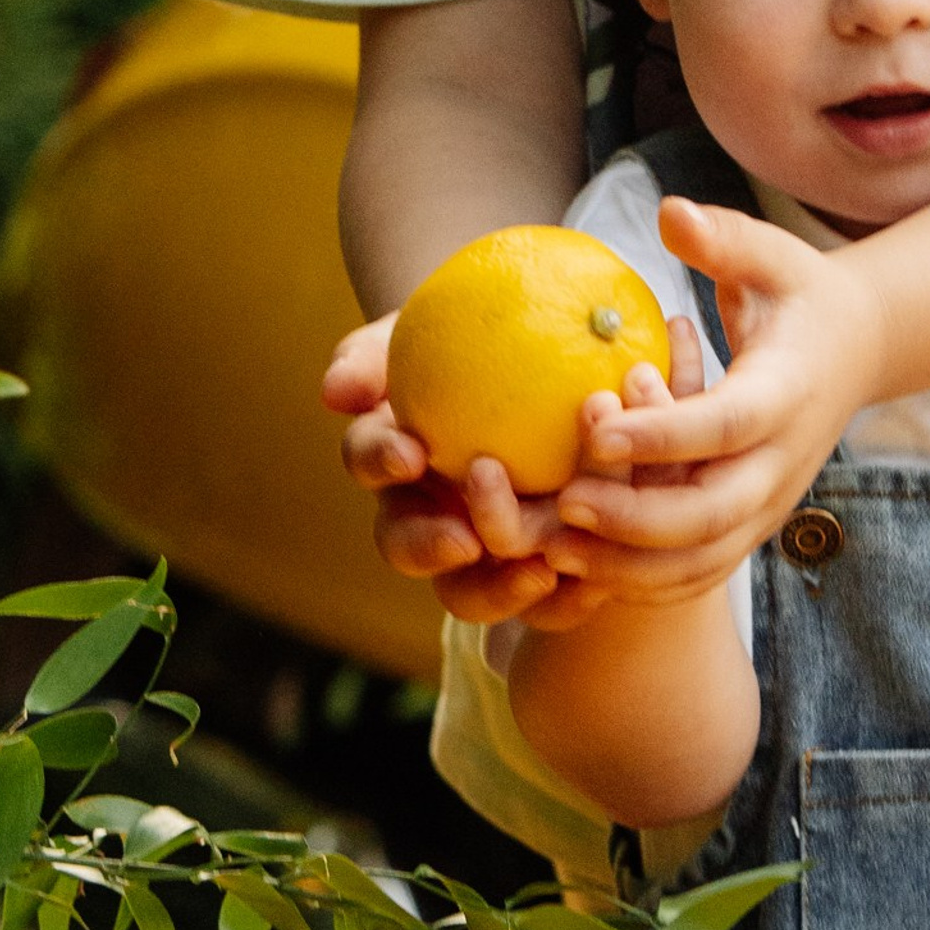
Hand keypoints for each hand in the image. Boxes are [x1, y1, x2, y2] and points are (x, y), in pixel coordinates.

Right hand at [323, 312, 585, 623]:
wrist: (546, 349)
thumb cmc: (474, 331)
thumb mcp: (426, 331)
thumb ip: (374, 357)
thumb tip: (336, 393)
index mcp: (392, 454)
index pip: (370, 458)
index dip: (382, 458)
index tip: (410, 452)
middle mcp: (424, 508)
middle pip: (405, 547)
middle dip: (428, 547)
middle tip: (465, 539)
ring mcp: (477, 545)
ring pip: (467, 589)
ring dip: (496, 589)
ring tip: (537, 571)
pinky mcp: (533, 565)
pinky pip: (539, 598)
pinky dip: (561, 597)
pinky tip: (593, 585)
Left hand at [552, 198, 880, 560]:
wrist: (859, 349)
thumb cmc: (799, 293)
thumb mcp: (773, 256)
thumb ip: (725, 238)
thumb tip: (671, 213)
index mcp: (788, 392)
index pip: (728, 424)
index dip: (665, 433)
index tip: (598, 428)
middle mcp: (783, 460)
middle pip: (715, 512)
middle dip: (637, 518)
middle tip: (563, 504)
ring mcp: (770, 500)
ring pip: (706, 557)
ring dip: (632, 565)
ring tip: (558, 550)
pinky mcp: (752, 523)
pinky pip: (702, 570)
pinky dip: (646, 582)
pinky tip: (584, 571)